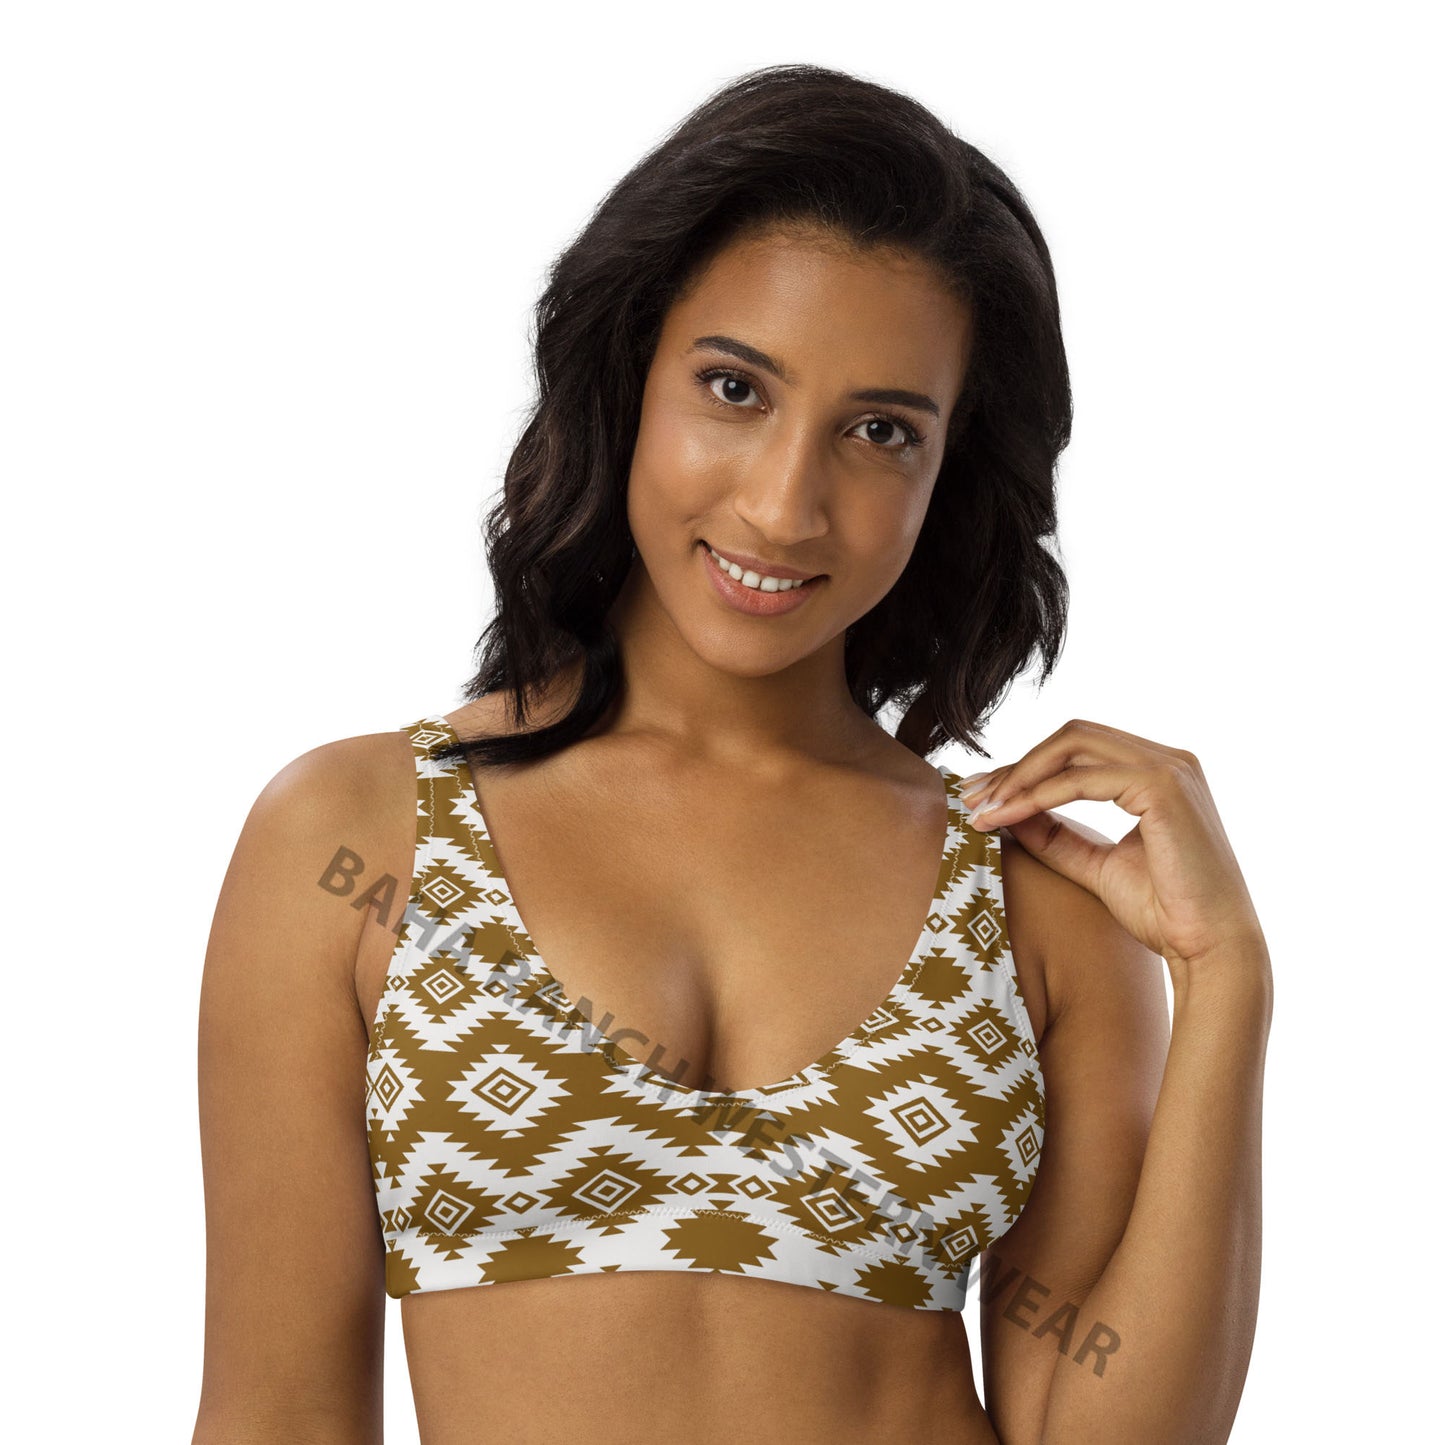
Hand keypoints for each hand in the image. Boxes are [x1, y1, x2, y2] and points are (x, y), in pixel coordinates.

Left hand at [958, 719, 1265, 970]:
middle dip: (1015, 764)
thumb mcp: (1096, 866)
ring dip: (1019, 776)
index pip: (1078, 749)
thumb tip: (1006, 813)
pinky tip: (1008, 816)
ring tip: (982, 809)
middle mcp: (1169, 760)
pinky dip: (1038, 794)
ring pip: (1072, 747)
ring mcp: (1170, 768)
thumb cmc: (1165, 913)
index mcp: (1158, 773)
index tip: (981, 796)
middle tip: (971, 796)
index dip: (1025, 768)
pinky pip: (1082, 779)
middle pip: (1071, 737)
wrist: (1211, 951)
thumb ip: (1055, 836)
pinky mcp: (1163, 787)